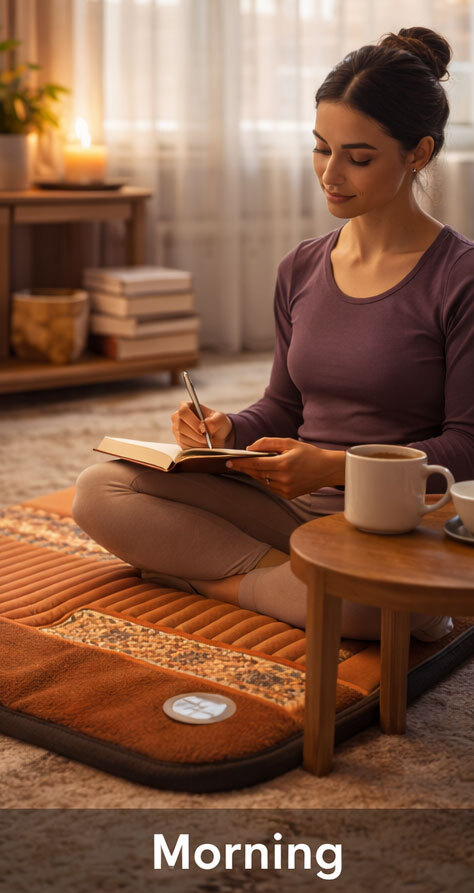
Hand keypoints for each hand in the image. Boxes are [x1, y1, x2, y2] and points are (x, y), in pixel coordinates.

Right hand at [171, 402, 234, 448]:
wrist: (217, 435)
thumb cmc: (217, 423)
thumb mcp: (221, 419)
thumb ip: (214, 421)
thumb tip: (204, 426)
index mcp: (186, 406)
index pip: (183, 411)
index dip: (193, 421)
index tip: (204, 429)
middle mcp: (178, 417)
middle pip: (181, 426)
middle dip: (196, 435)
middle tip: (207, 439)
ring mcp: (176, 429)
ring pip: (182, 437)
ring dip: (197, 442)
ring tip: (207, 442)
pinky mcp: (179, 441)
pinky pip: (184, 446)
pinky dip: (195, 447)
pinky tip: (203, 445)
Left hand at [225, 437, 342, 498]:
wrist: (327, 470)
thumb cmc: (308, 453)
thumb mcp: (289, 443)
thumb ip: (268, 443)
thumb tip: (250, 448)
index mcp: (284, 464)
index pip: (256, 464)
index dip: (240, 462)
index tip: (228, 461)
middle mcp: (284, 479)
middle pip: (257, 473)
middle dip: (244, 468)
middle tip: (232, 463)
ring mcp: (286, 489)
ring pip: (262, 481)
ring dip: (254, 474)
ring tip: (247, 466)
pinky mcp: (288, 495)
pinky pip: (270, 487)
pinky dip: (265, 480)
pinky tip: (265, 473)